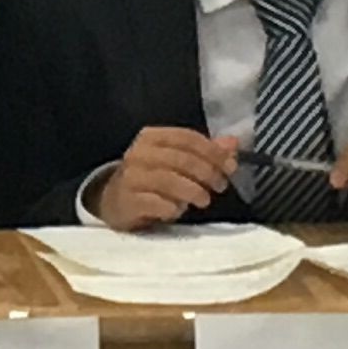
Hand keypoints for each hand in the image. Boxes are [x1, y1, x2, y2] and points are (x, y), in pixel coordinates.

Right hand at [92, 127, 240, 229]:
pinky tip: (178, 211)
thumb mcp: (176, 162)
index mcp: (152, 137)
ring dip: (193, 191)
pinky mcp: (127, 201)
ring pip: (169, 180)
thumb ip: (205, 152)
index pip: (187, 138)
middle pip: (181, 159)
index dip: (213, 152)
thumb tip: (234, 143)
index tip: (231, 167)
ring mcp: (131, 177)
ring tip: (204, 201)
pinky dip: (172, 208)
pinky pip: (155, 203)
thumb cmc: (151, 179)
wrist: (114, 202)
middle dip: (207, 173)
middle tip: (220, 186)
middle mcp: (138, 153)